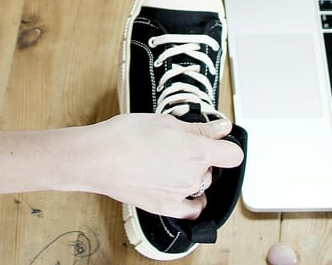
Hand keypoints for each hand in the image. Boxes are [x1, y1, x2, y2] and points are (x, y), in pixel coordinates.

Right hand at [76, 113, 243, 219]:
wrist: (99, 157)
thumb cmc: (127, 135)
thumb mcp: (166, 121)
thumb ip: (199, 128)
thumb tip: (222, 128)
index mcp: (197, 151)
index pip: (233, 154)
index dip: (226, 144)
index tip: (217, 138)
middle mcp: (192, 176)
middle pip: (212, 167)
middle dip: (201, 155)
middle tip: (178, 143)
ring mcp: (180, 194)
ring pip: (200, 183)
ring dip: (191, 173)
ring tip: (167, 160)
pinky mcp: (165, 206)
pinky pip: (191, 209)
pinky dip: (191, 200)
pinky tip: (181, 188)